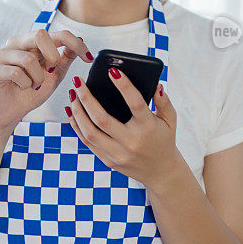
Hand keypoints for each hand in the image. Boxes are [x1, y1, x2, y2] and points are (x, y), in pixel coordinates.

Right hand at [0, 29, 92, 133]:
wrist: (10, 113)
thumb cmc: (31, 92)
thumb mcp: (54, 76)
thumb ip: (65, 59)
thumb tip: (81, 40)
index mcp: (31, 42)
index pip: (57, 33)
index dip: (74, 43)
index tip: (88, 57)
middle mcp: (16, 43)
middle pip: (40, 34)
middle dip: (52, 55)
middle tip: (51, 71)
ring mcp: (2, 54)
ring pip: (29, 58)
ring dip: (38, 78)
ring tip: (34, 85)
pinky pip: (16, 73)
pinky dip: (24, 85)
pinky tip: (21, 88)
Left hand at [65, 68, 180, 186]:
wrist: (161, 172)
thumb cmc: (164, 140)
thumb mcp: (170, 120)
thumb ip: (164, 101)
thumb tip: (156, 84)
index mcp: (148, 128)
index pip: (135, 103)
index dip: (124, 86)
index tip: (113, 71)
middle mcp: (131, 142)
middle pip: (102, 119)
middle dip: (86, 98)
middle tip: (78, 81)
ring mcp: (118, 154)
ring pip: (90, 132)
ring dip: (77, 111)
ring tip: (72, 94)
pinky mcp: (108, 161)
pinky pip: (87, 142)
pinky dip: (77, 125)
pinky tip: (72, 111)